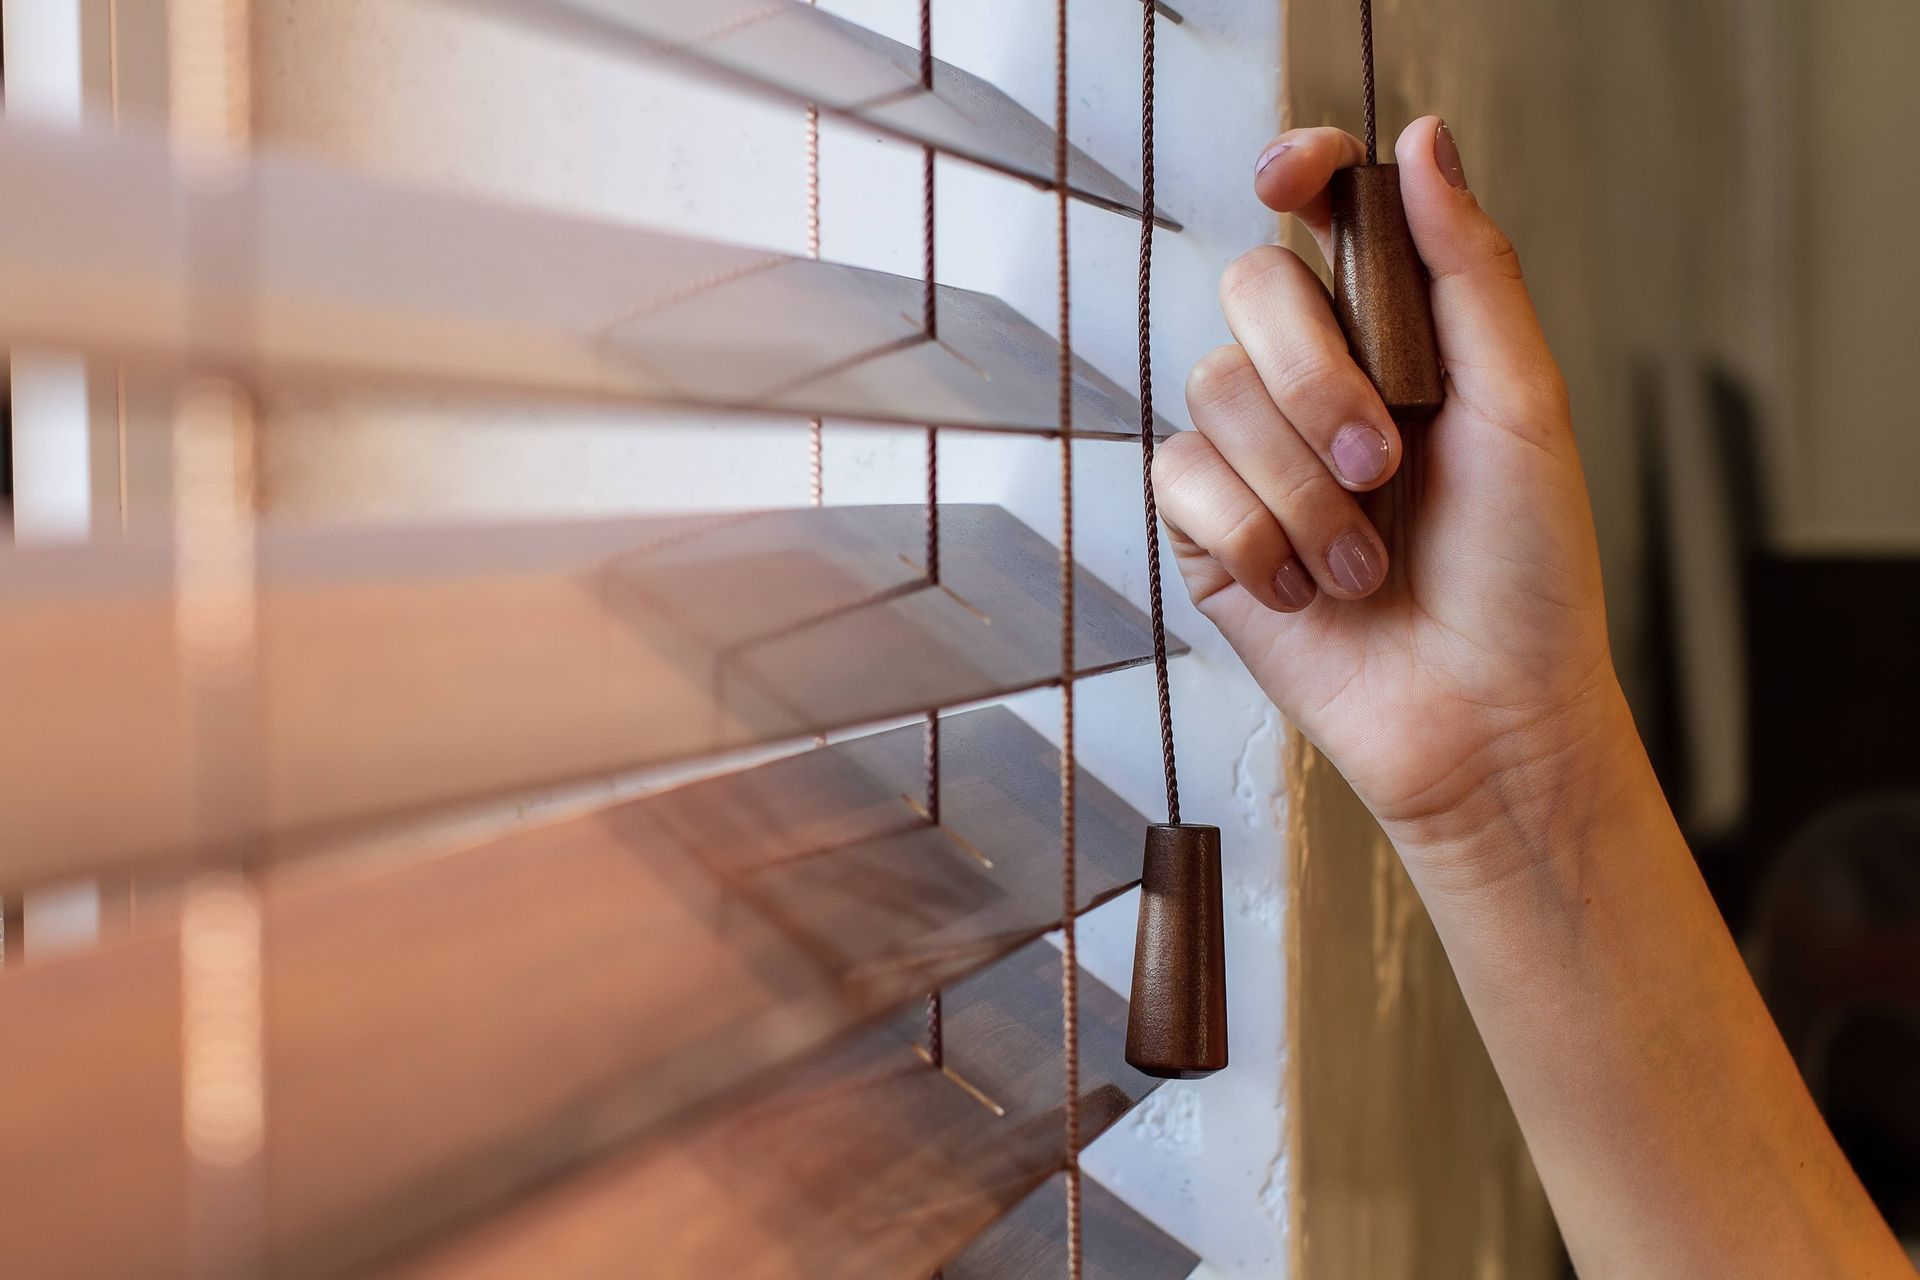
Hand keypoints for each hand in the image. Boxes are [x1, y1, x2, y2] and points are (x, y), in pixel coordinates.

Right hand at [1154, 117, 1627, 869]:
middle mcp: (1320, 388)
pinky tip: (1302, 589)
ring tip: (1362, 564)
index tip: (1291, 178)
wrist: (1481, 720)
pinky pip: (1180, 482)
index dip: (1300, 175)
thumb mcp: (1523, 407)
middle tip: (1385, 462)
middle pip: (1252, 291)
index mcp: (1400, 341)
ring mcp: (1259, 460)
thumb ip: (1470, 271)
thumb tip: (1423, 144)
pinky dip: (1250, 536)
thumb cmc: (1526, 578)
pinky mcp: (1209, 534)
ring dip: (1300, 490)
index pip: (1326, 218)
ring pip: (1214, 394)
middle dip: (1315, 380)